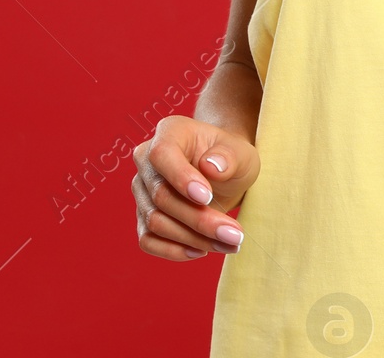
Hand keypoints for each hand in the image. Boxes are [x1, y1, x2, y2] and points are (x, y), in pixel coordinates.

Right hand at [131, 114, 259, 260]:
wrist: (224, 173)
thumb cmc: (231, 158)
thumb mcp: (242, 152)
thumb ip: (229, 156)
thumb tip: (210, 166)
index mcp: (170, 132)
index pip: (162, 154)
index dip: (181, 178)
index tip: (207, 197)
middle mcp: (147, 160)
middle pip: (161, 196)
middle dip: (199, 219)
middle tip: (235, 234)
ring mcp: (142, 190)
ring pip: (155, 222)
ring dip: (193, 239)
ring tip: (229, 243)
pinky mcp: (143, 216)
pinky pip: (148, 240)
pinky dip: (174, 250)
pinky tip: (202, 250)